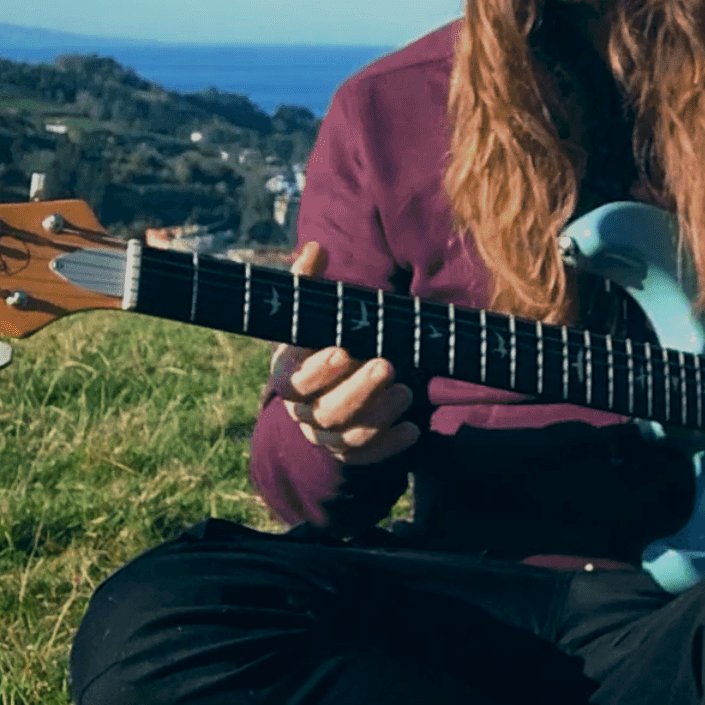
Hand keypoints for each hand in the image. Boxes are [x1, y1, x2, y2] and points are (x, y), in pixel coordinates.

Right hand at [271, 241, 418, 467]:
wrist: (317, 391)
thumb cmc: (317, 341)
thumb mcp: (310, 314)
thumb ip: (310, 282)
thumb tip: (315, 247)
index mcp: (289, 375)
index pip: (296, 381)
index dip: (319, 370)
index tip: (344, 350)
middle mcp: (303, 411)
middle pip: (326, 412)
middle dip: (359, 390)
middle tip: (388, 365)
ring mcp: (325, 435)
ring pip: (349, 437)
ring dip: (379, 415)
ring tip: (407, 392)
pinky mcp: (348, 452)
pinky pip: (367, 458)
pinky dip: (391, 447)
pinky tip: (414, 430)